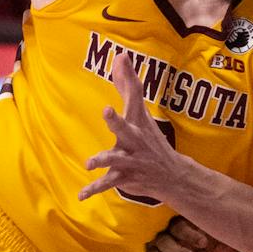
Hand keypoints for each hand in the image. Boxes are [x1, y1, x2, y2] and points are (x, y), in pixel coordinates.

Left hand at [80, 53, 182, 202]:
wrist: (171, 174)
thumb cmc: (150, 138)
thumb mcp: (139, 112)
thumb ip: (127, 85)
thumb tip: (121, 56)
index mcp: (137, 123)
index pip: (133, 98)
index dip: (128, 80)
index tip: (121, 60)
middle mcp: (134, 140)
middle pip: (126, 128)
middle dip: (116, 121)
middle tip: (107, 111)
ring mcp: (130, 159)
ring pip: (116, 159)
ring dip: (103, 159)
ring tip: (90, 162)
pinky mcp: (124, 177)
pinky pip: (107, 183)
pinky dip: (93, 189)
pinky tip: (81, 195)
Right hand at [145, 216, 236, 251]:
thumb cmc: (218, 247)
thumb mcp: (225, 241)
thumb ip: (224, 235)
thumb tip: (226, 227)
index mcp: (182, 223)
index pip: (179, 226)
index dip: (189, 235)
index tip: (204, 243)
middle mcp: (166, 234)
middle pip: (163, 241)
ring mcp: (158, 250)